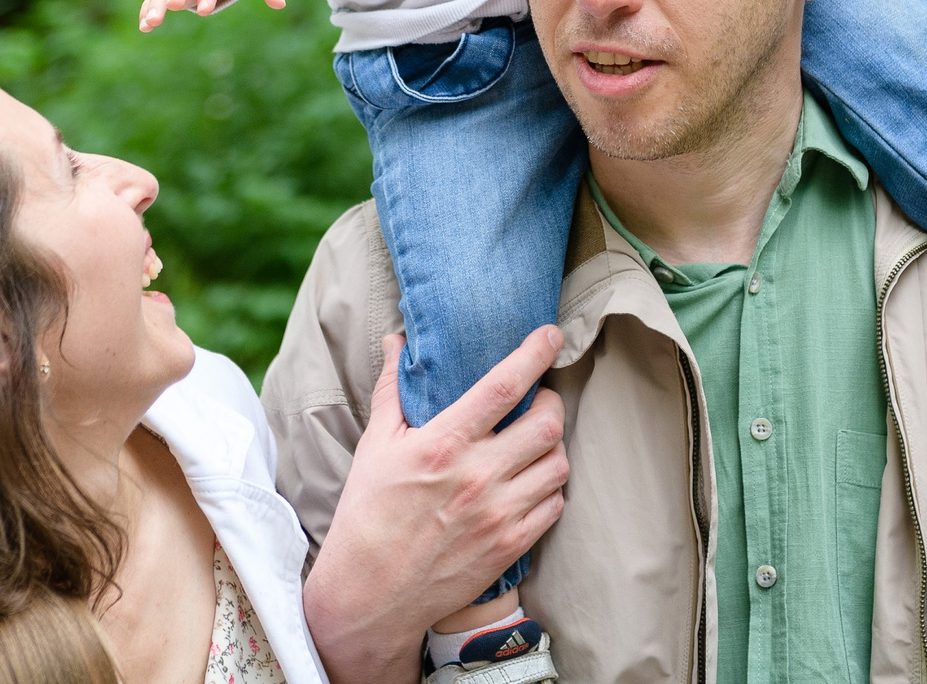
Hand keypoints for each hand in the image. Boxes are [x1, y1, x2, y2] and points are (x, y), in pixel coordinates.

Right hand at [303, 330, 570, 683]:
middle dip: (551, 400)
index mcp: (442, 444)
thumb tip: (396, 341)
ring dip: (554, 445)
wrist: (370, 593)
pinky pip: (555, 505)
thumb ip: (390, 388)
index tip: (550, 334)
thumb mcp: (375, 444)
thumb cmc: (368, 513)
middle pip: (546, 423)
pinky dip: (552, 487)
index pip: (503, 387)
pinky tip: (533, 480)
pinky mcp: (510, 546)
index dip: (534, 353)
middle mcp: (477, 477)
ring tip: (537, 440)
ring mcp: (498, 514)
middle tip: (540, 397)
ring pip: (559, 464)